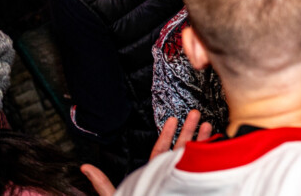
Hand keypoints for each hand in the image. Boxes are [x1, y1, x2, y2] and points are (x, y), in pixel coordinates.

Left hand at [80, 110, 210, 194]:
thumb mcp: (116, 195)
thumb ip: (102, 183)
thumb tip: (85, 167)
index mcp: (152, 175)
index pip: (160, 151)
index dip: (166, 134)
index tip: (173, 119)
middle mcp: (169, 176)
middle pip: (180, 149)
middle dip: (188, 130)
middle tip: (194, 113)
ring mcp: (181, 181)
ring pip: (193, 158)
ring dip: (200, 141)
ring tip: (207, 125)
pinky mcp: (192, 187)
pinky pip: (202, 172)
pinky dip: (209, 158)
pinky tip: (215, 148)